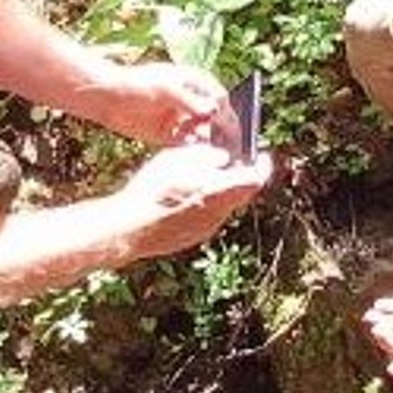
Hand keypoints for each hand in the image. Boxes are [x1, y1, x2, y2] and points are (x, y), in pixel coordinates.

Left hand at [92, 61, 229, 147]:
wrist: (108, 98)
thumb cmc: (137, 84)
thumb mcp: (166, 89)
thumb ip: (191, 100)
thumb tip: (215, 111)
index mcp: (196, 83)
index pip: (221, 101)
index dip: (228, 116)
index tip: (232, 131)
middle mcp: (192, 101)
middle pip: (215, 120)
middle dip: (220, 133)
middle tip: (226, 149)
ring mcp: (181, 119)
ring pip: (202, 134)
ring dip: (206, 144)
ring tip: (205, 152)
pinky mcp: (169, 135)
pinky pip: (186, 145)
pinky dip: (190, 151)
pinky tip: (189, 155)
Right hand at [119, 141, 270, 257]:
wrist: (130, 228)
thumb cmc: (154, 189)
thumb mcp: (180, 157)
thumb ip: (208, 154)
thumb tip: (223, 158)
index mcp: (222, 192)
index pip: (257, 178)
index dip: (263, 165)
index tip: (262, 156)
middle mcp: (220, 215)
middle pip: (240, 194)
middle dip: (237, 177)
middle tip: (228, 162)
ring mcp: (206, 229)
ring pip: (221, 206)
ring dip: (216, 191)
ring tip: (195, 177)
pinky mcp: (191, 238)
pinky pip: (204, 218)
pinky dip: (200, 205)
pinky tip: (179, 197)